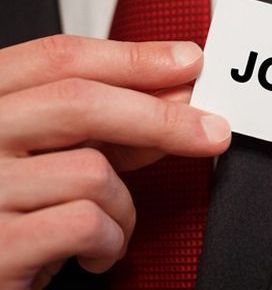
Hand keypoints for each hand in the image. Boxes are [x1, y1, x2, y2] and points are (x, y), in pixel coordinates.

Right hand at [0, 35, 230, 289]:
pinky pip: (85, 223)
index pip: (59, 58)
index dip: (133, 57)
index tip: (188, 61)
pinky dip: (111, 241)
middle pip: (79, 101)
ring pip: (91, 171)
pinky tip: (97, 252)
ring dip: (125, 205)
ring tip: (113, 226)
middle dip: (161, 117)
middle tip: (213, 131)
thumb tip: (175, 97)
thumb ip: (106, 126)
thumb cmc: (16, 211)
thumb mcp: (54, 157)